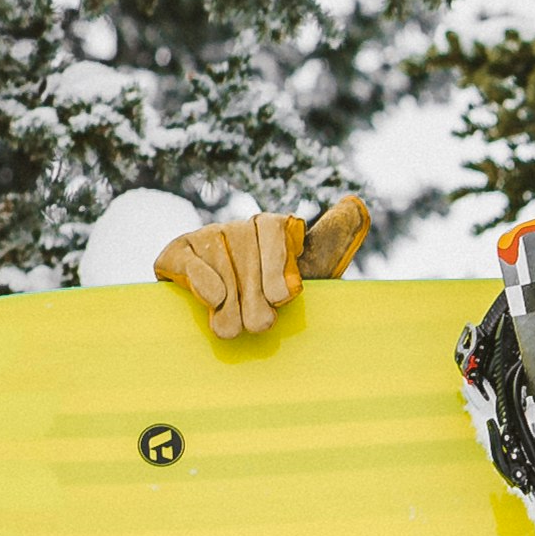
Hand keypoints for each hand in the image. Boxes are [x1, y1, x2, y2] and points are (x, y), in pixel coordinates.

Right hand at [153, 195, 372, 337]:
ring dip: (230, 300)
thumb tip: (357, 206)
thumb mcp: (310, 272)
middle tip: (261, 326)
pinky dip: (203, 281)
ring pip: (220, 257)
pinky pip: (190, 260)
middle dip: (254, 293)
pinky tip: (215, 300)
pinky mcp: (177, 252)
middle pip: (248, 248)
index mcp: (274, 228)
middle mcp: (240, 227)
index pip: (276, 229)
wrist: (229, 324)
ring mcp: (208, 236)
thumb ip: (331, 242)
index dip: (278, 264)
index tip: (284, 297)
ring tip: (235, 329)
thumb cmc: (275, 301)